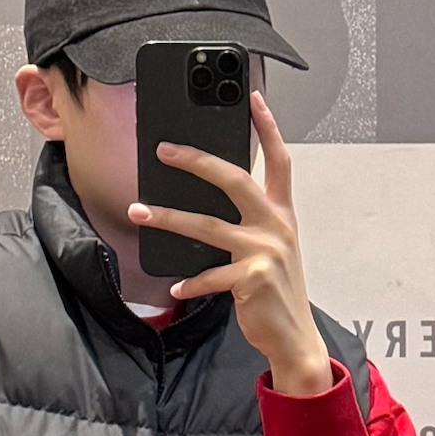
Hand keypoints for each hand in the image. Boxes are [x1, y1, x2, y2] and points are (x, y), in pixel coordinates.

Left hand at [127, 91, 333, 396]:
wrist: (294, 338)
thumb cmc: (276, 292)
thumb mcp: (271, 250)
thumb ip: (249, 224)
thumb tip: (203, 204)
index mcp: (282, 214)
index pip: (279, 160)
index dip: (267, 127)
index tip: (252, 97)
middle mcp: (276, 226)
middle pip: (233, 179)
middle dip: (196, 159)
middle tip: (164, 150)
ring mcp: (264, 252)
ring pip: (206, 225)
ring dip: (167, 217)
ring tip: (139, 211)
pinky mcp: (251, 280)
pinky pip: (209, 275)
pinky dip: (190, 282)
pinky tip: (176, 287)